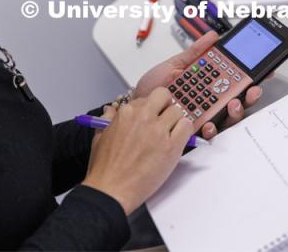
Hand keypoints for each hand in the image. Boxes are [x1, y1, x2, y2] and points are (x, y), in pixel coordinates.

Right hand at [83, 89, 192, 214]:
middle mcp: (143, 117)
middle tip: (164, 120)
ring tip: (170, 135)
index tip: (152, 117)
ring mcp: (158, 130)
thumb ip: (108, 119)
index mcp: (126, 112)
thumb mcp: (99, 137)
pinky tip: (177, 141)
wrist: (110, 191)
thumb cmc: (104, 169)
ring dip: (175, 121)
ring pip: (178, 111)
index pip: (148, 98)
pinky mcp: (171, 146)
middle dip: (165, 105)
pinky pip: (187, 126)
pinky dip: (185, 131)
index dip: (151, 108)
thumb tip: (112, 110)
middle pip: (164, 96)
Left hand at [133, 31, 263, 138]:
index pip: (234, 80)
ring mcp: (203, 117)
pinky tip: (208, 121)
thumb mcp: (174, 66)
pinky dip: (212, 127)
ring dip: (235, 111)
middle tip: (251, 89)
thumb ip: (194, 53)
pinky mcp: (193, 132)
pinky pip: (209, 132)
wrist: (133, 107)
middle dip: (249, 95)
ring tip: (232, 104)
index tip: (263, 70)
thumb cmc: (153, 88)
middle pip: (238, 99)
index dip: (251, 76)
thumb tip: (213, 36)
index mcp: (207, 84)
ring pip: (229, 117)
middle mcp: (209, 101)